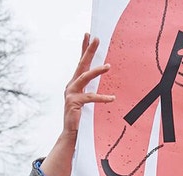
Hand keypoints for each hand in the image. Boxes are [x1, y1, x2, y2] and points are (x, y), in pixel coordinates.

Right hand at [42, 34, 115, 175]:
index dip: (84, 48)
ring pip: (84, 77)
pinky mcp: (74, 103)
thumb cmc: (80, 116)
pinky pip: (90, 98)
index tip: (89, 34)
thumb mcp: (85, 98)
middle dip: (88, 50)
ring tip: (108, 66)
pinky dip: (102, 98)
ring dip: (96, 71)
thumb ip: (90, 88)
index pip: (80, 62)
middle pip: (81, 63)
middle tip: (96, 38)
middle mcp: (71, 85)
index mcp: (74, 82)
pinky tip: (111, 98)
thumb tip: (101, 79)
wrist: (71, 133)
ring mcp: (71, 93)